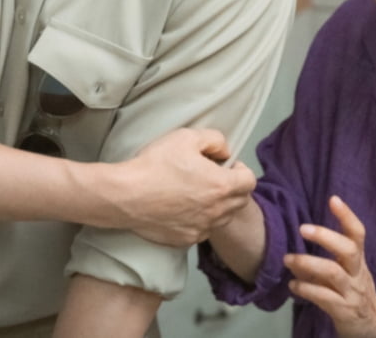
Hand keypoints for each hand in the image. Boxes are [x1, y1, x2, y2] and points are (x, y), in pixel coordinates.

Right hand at [118, 128, 255, 246]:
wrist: (126, 195)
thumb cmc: (155, 164)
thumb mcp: (187, 137)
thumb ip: (214, 140)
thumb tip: (224, 151)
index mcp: (221, 185)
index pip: (250, 181)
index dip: (240, 170)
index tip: (225, 166)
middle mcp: (216, 211)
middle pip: (240, 201)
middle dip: (233, 188)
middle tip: (212, 177)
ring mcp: (202, 228)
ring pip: (223, 218)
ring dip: (218, 205)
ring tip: (196, 192)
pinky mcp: (186, 239)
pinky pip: (203, 230)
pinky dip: (200, 220)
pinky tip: (182, 207)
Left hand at [285, 195, 375, 337]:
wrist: (372, 326)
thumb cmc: (353, 292)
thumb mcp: (346, 271)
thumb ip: (326, 259)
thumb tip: (296, 247)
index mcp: (358, 260)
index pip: (358, 234)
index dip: (347, 216)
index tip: (333, 199)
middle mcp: (358, 273)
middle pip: (348, 250)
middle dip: (326, 237)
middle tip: (302, 228)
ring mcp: (352, 292)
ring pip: (333, 273)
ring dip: (308, 263)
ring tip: (288, 259)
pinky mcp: (344, 310)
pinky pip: (324, 297)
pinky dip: (306, 289)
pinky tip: (293, 285)